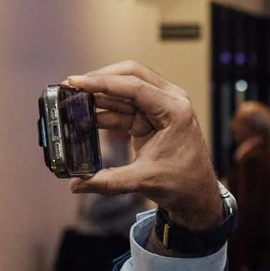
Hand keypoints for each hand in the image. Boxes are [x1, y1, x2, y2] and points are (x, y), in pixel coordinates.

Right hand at [62, 61, 227, 227]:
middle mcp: (170, 101)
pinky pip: (125, 106)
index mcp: (175, 110)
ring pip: (125, 90)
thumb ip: (108, 181)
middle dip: (100, 79)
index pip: (135, 86)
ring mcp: (161, 107)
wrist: (197, 193)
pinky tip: (85, 115)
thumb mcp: (144, 180)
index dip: (104, 82)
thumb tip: (76, 184)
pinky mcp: (151, 117)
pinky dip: (105, 109)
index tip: (78, 82)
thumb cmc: (182, 183)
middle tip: (72, 85)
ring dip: (99, 94)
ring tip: (72, 98)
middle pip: (130, 77)